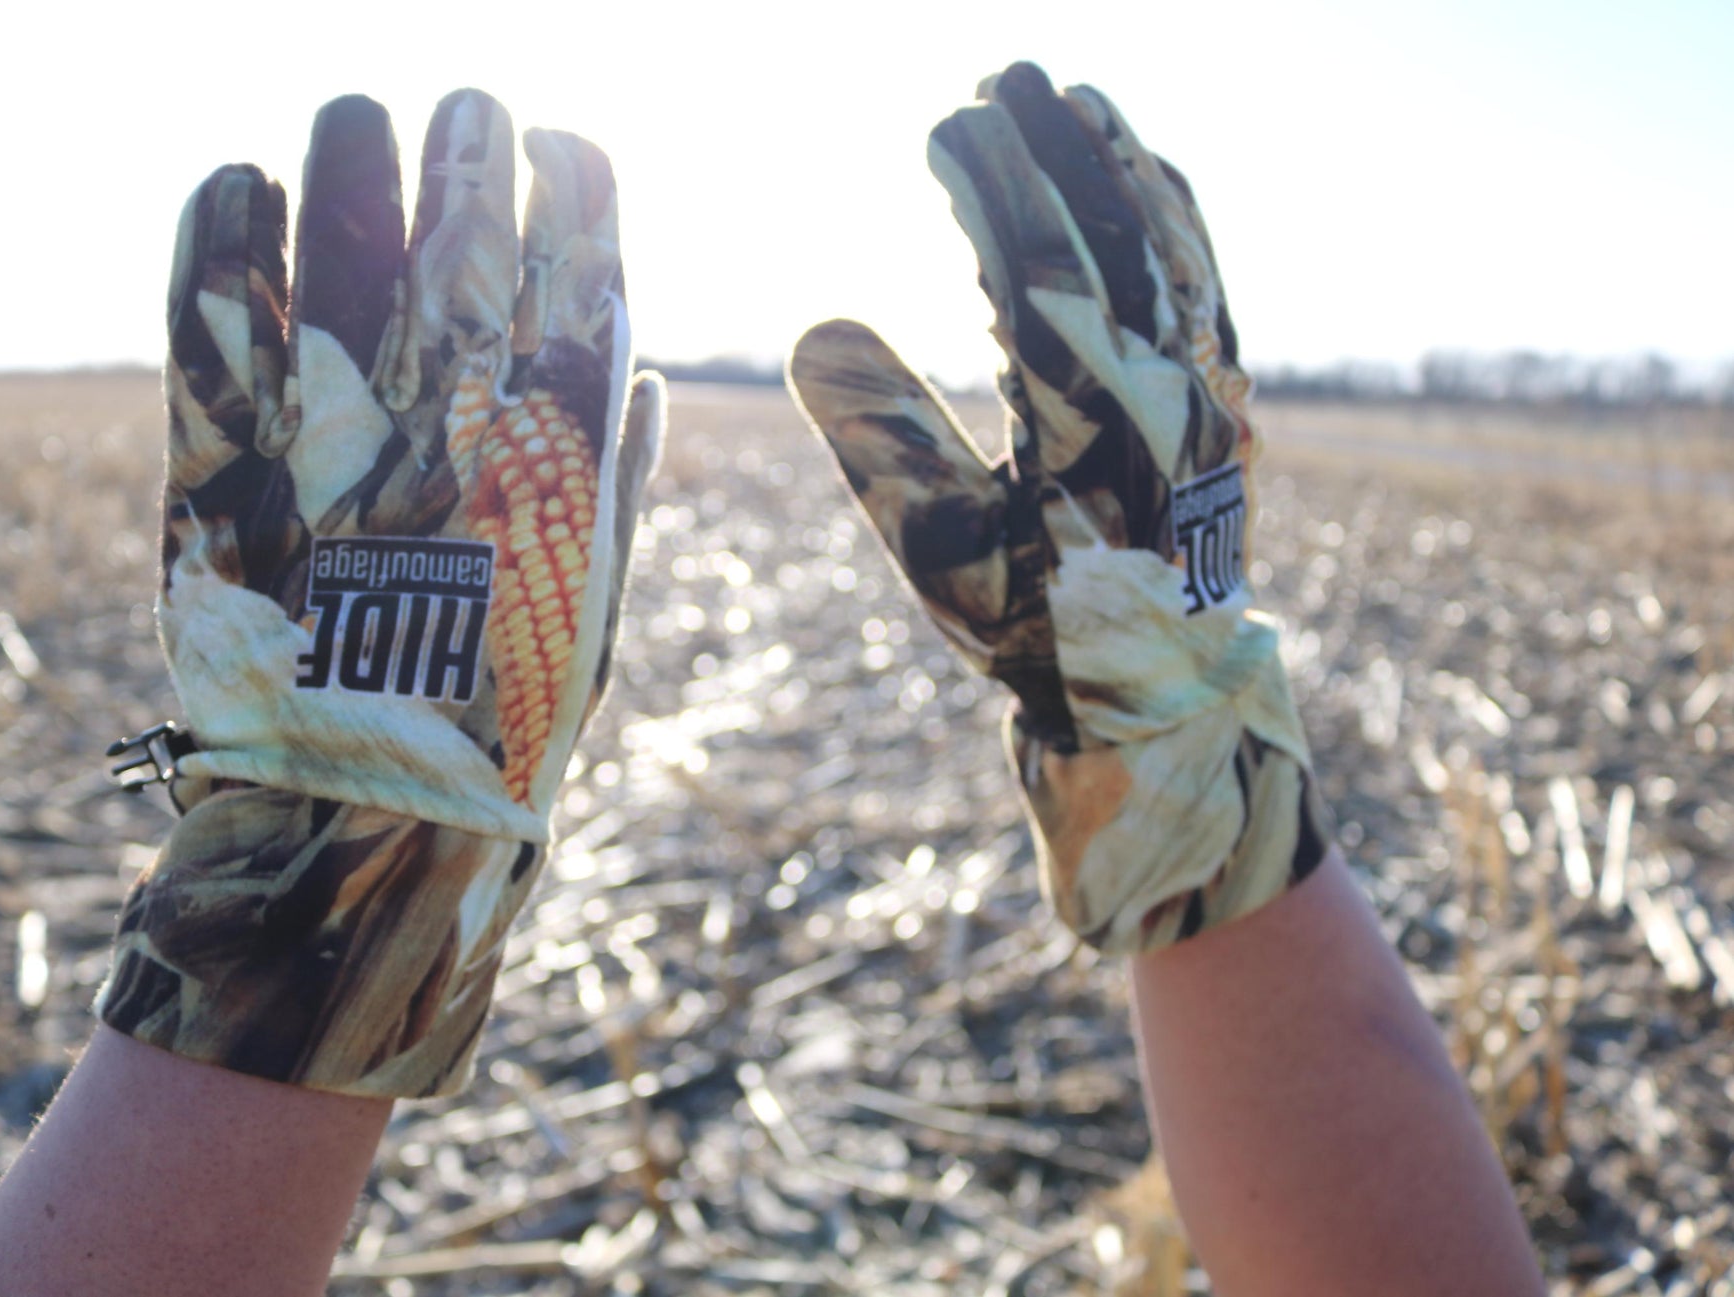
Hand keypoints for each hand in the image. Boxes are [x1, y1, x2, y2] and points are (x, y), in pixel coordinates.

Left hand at [96, 90, 662, 1096]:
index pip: (583, 278)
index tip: (570, 142)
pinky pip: (215, 320)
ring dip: (357, 163)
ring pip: (351, 249)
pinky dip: (220, 239)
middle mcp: (456, 426)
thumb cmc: (498, 731)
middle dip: (474, 153)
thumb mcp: (594, 609)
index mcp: (558, 457)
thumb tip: (641, 369)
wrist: (362, 837)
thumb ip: (617, 481)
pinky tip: (233, 175)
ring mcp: (335, 437)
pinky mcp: (221, 466)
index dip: (578, 195)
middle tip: (468, 104)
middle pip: (468, 238)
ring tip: (353, 111)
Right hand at [788, 62, 1326, 952]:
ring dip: (1123, 161)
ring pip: (1174, 245)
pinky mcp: (1231, 400)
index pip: (1034, 268)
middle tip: (1000, 73)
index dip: (989, 184)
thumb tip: (813, 325)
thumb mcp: (938, 550)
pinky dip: (1179, 217)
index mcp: (1086, 424)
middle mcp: (1165, 390)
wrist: (1164, 703)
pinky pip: (1210, 282)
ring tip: (1077, 95)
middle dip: (1054, 142)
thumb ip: (878, 437)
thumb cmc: (1038, 634)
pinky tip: (1150, 177)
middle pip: (1111, 230)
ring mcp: (1211, 391)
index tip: (945, 121)